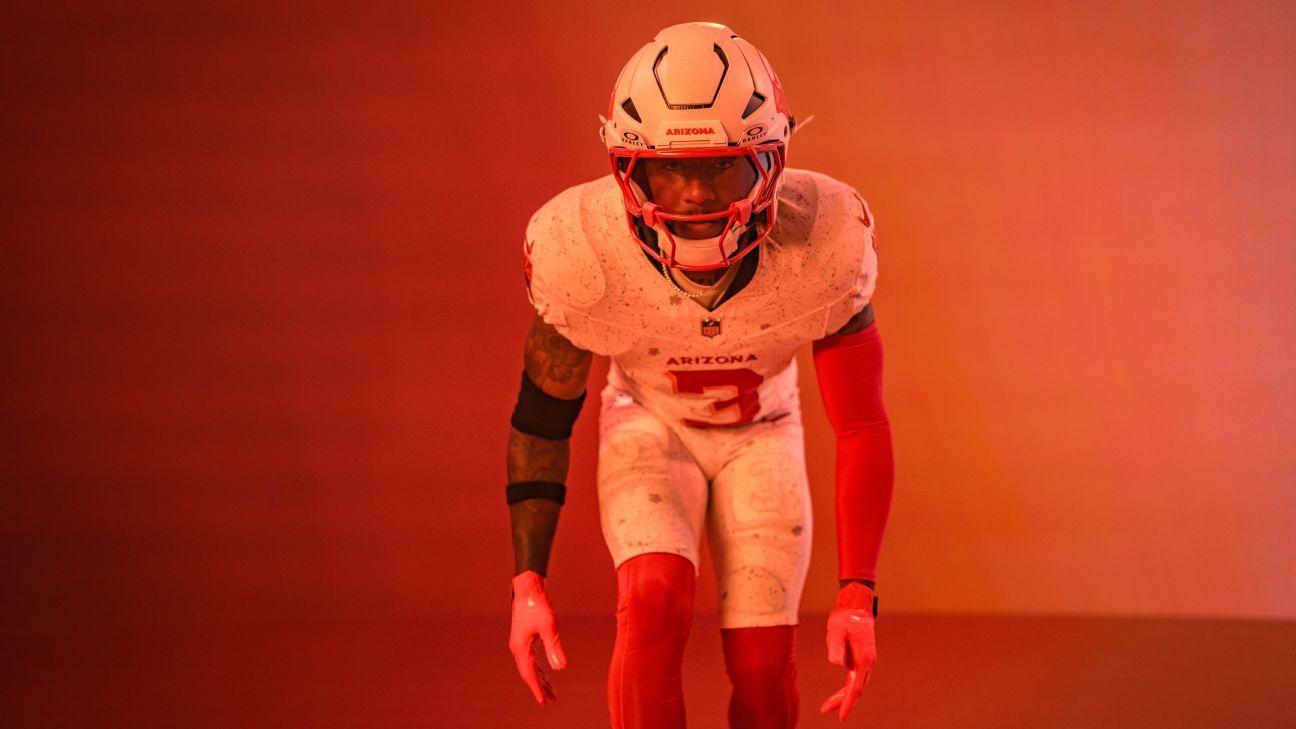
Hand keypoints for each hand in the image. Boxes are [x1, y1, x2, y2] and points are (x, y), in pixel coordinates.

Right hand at [509, 571, 567, 704]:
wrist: (528, 588)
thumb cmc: (538, 605)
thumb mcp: (549, 626)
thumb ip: (554, 647)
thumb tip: (560, 669)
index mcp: (521, 648)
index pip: (530, 674)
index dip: (537, 689)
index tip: (545, 702)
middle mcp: (518, 648)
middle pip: (529, 673)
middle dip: (540, 687)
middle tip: (551, 701)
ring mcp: (520, 643)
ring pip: (530, 667)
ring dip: (540, 679)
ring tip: (551, 691)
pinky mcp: (524, 638)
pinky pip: (531, 659)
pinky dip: (538, 668)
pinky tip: (546, 672)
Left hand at [820, 582, 876, 721]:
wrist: (857, 605)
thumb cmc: (845, 617)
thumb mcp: (837, 630)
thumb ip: (836, 646)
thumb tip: (837, 664)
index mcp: (863, 659)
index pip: (856, 687)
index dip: (848, 703)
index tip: (841, 716)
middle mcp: (867, 662)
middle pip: (856, 689)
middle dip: (843, 702)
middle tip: (825, 709)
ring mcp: (866, 660)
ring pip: (856, 685)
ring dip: (844, 696)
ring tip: (828, 705)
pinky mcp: (862, 658)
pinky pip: (855, 677)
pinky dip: (847, 687)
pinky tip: (838, 693)